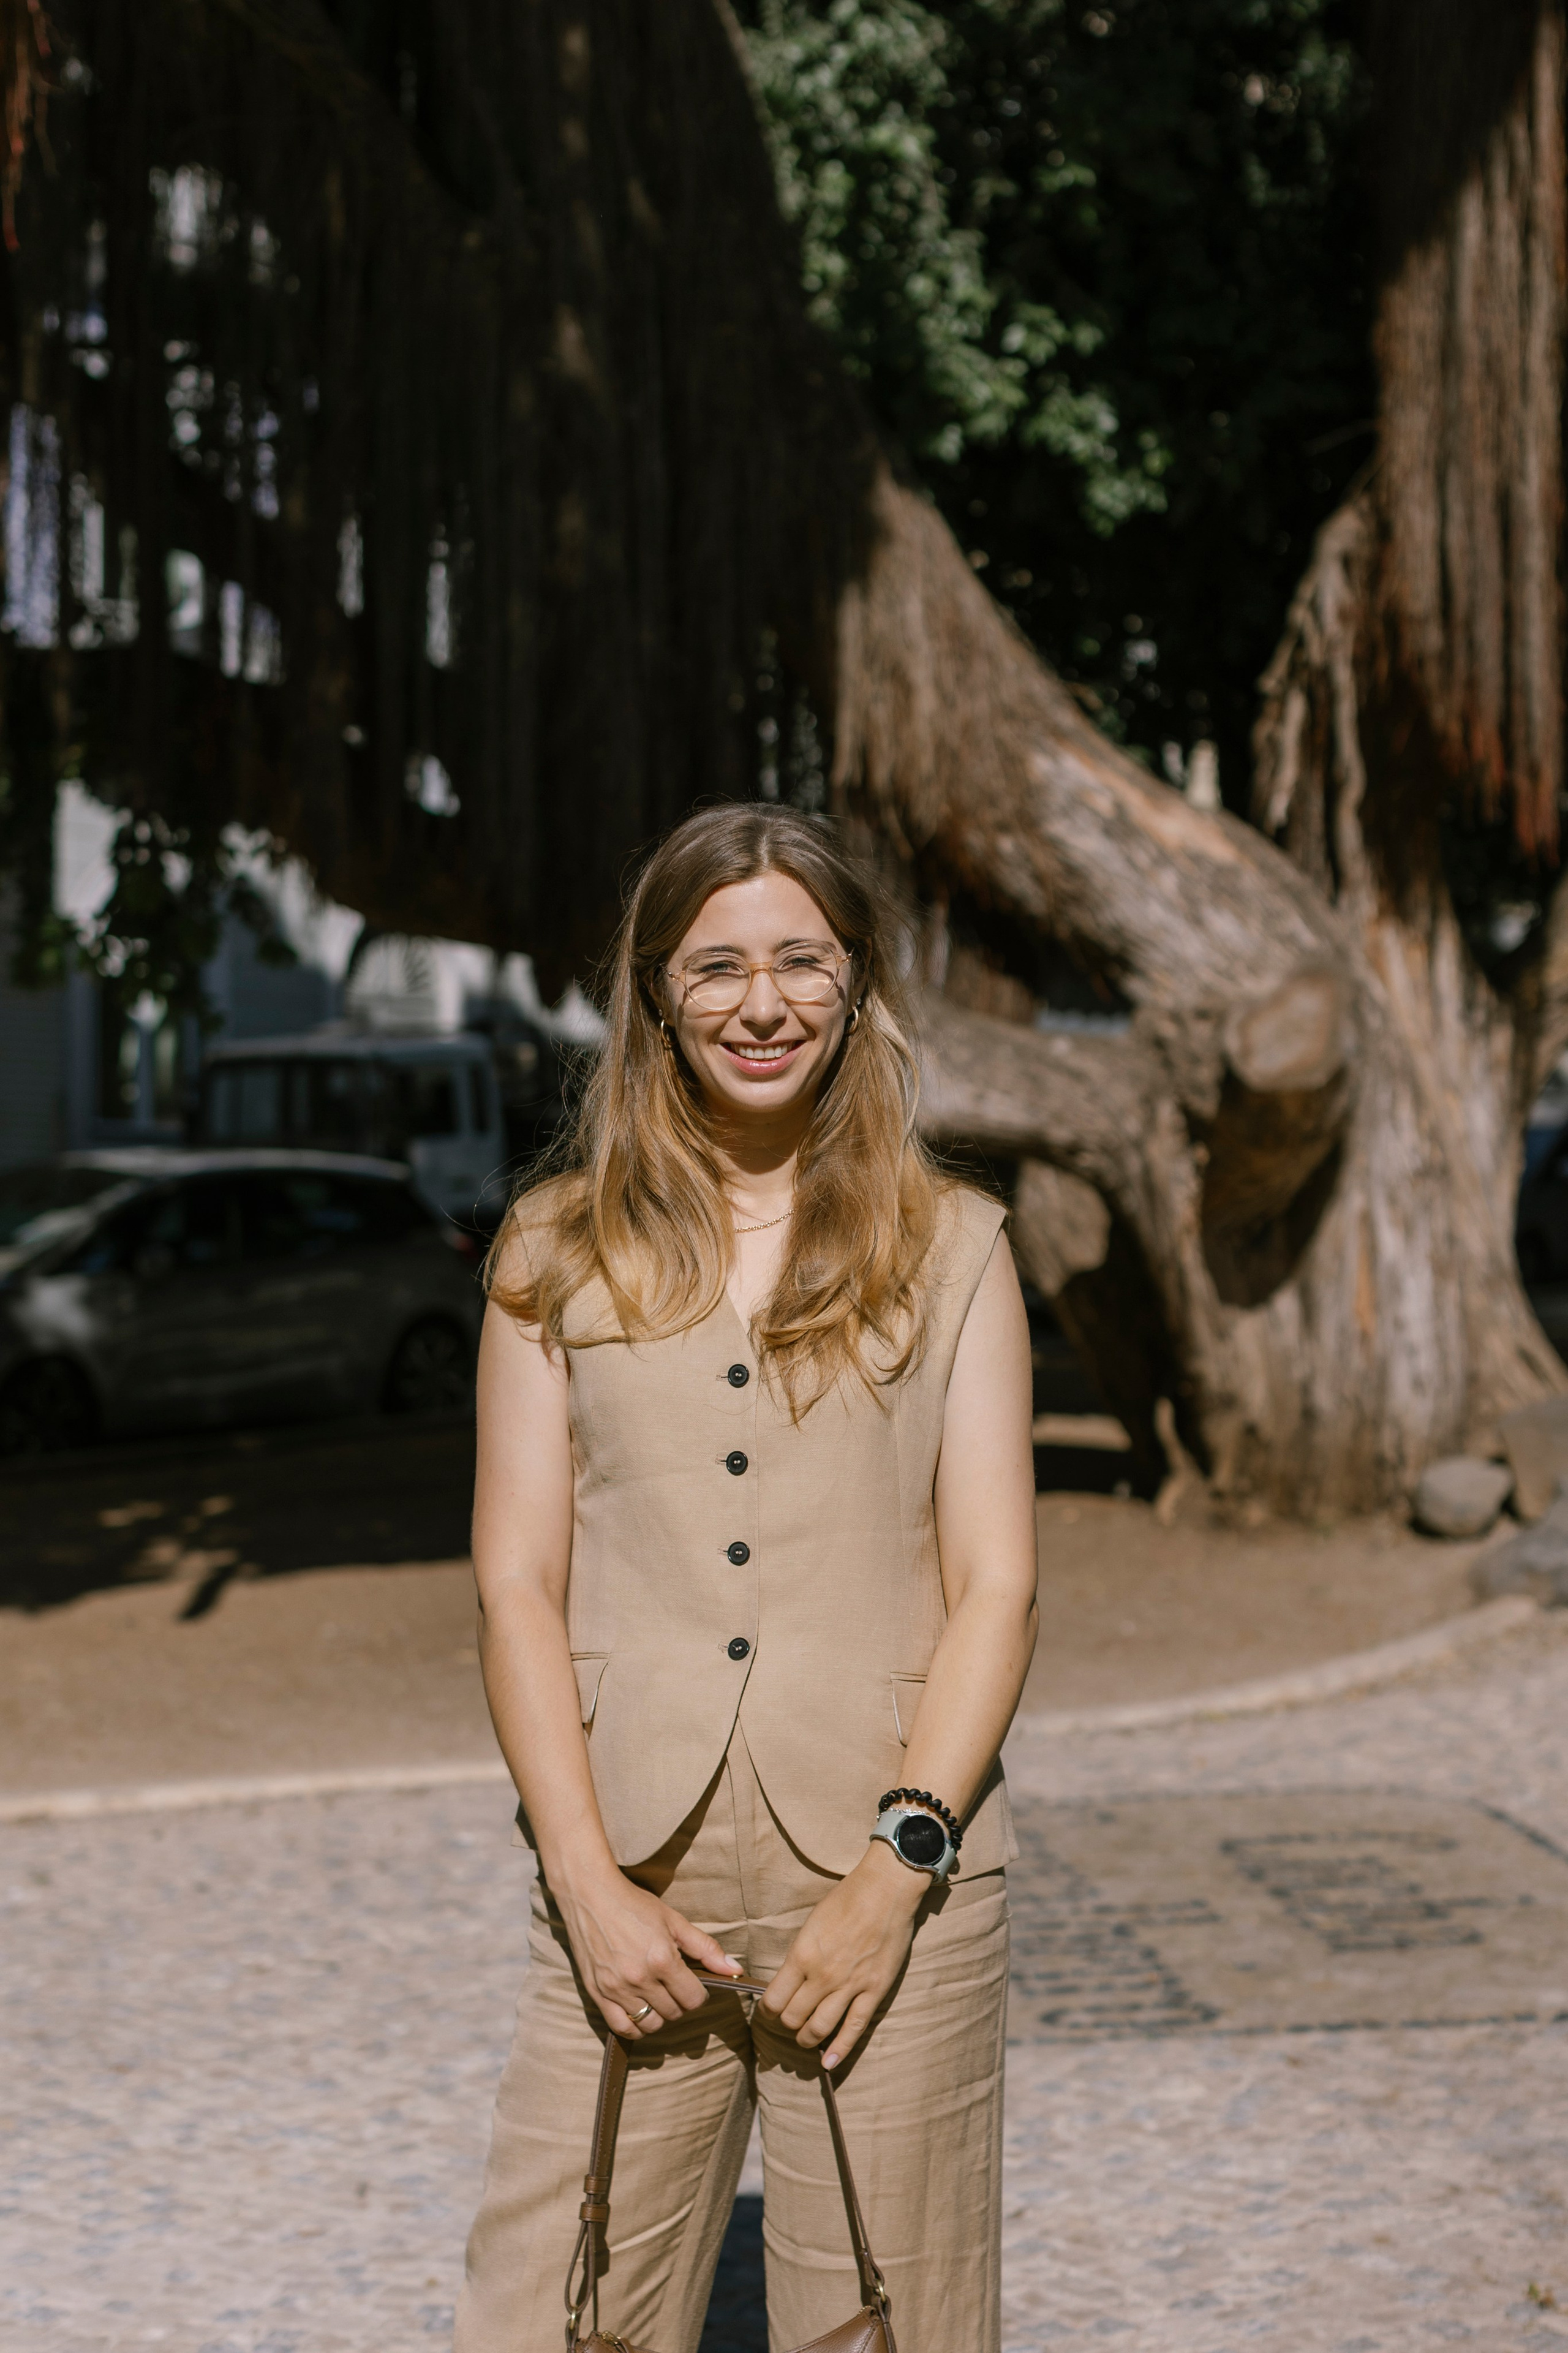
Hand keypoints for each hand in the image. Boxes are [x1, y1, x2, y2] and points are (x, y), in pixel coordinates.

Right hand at [554, 1863, 739, 2038]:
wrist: (590, 1894)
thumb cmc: (634, 1904)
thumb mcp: (674, 1920)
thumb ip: (705, 1948)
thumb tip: (734, 1969)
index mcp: (662, 1959)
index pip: (693, 1999)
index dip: (698, 1994)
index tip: (692, 1983)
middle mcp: (640, 1978)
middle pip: (673, 2013)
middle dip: (679, 2002)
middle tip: (673, 1985)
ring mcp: (616, 1988)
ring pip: (649, 2024)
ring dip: (659, 2015)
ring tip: (656, 1996)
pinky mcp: (597, 1993)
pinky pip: (621, 2028)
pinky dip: (634, 2026)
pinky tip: (638, 2010)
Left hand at [760, 1843, 926, 2066]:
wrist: (885, 1890)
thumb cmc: (846, 1900)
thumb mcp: (811, 1925)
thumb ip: (800, 1955)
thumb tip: (789, 1980)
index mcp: (802, 1956)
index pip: (773, 2000)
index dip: (767, 2011)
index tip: (770, 2011)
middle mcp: (822, 1976)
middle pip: (793, 2018)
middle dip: (787, 2025)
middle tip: (789, 2022)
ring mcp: (849, 1986)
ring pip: (819, 2029)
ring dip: (807, 2039)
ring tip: (805, 2039)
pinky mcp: (874, 1991)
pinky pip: (854, 2028)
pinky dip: (840, 2049)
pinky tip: (829, 2063)